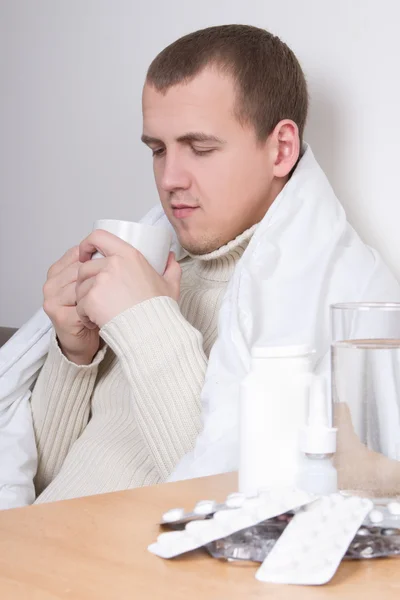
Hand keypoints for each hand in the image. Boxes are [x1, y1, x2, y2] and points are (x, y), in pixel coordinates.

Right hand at [43, 246, 100, 364]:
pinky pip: (84, 305)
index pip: (78, 253)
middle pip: (81, 270)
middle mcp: (51, 284)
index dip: (96, 263)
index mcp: (57, 271)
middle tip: (110, 294)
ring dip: (99, 297)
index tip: (108, 274)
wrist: (84, 342)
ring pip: (83, 287)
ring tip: (104, 306)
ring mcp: (52, 300)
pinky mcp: (59, 315)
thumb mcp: (91, 283)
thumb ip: (93, 265)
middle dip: (99, 281)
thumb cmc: (91, 311)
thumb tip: (111, 249)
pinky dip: (96, 311)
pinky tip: (99, 317)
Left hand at [75, 229, 180, 328]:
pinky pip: (80, 305)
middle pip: (85, 268)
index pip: (98, 237)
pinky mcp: (91, 299)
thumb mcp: (170, 284)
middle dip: (86, 282)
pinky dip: (85, 316)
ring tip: (98, 312)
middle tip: (95, 296)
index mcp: (128, 255)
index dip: (87, 244)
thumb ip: (171, 268)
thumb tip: (170, 258)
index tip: (85, 254)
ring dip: (86, 300)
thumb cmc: (159, 308)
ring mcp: (100, 281)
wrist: (152, 329)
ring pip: (80, 288)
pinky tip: (95, 321)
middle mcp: (112, 264)